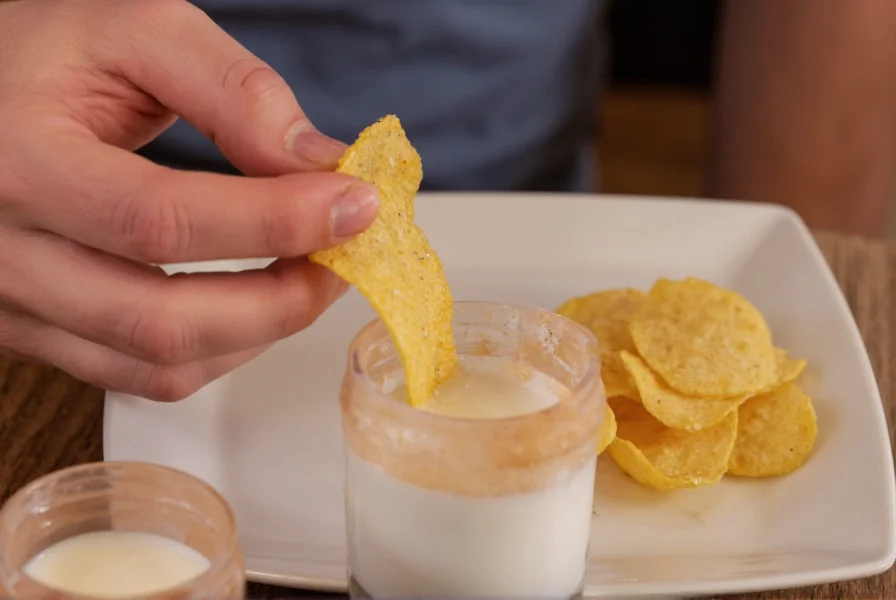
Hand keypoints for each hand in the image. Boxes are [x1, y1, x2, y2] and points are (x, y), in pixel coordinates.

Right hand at [0, 0, 378, 400]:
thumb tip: (320, 164)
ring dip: (258, 332)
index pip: (160, 220)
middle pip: (162, 319)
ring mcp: (15, 305)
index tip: (354, 205)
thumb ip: (233, 90)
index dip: (273, 221)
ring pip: (159, 364)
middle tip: (345, 258)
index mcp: (18, 162)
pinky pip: (140, 375)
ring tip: (308, 276)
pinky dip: (219, 350)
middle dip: (281, 298)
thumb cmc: (44, 55)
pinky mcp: (35, 333)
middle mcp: (3, 253)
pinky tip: (255, 304)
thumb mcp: (134, 31)